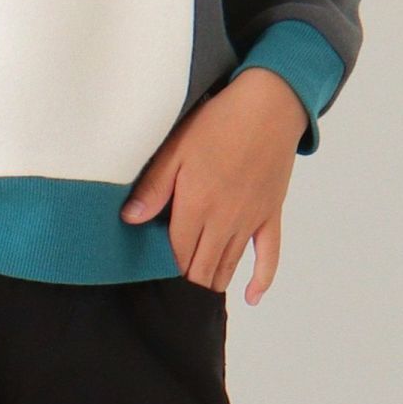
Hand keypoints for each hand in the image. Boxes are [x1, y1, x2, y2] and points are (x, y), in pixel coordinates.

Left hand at [120, 69, 307, 303]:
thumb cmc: (217, 122)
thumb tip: (130, 220)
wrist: (268, 106)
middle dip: (188, 280)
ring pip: (230, 263)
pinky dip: (261, 280)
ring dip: (214, 280)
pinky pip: (269, 257)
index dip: (166, 266)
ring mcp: (251, 221)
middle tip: (175, 289)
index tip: (155, 274)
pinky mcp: (271, 215)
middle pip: (203, 265)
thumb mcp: (176, 147)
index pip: (178, 251)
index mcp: (197, 205)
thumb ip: (154, 186)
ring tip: (200, 291)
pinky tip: (250, 296)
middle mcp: (224, 221)